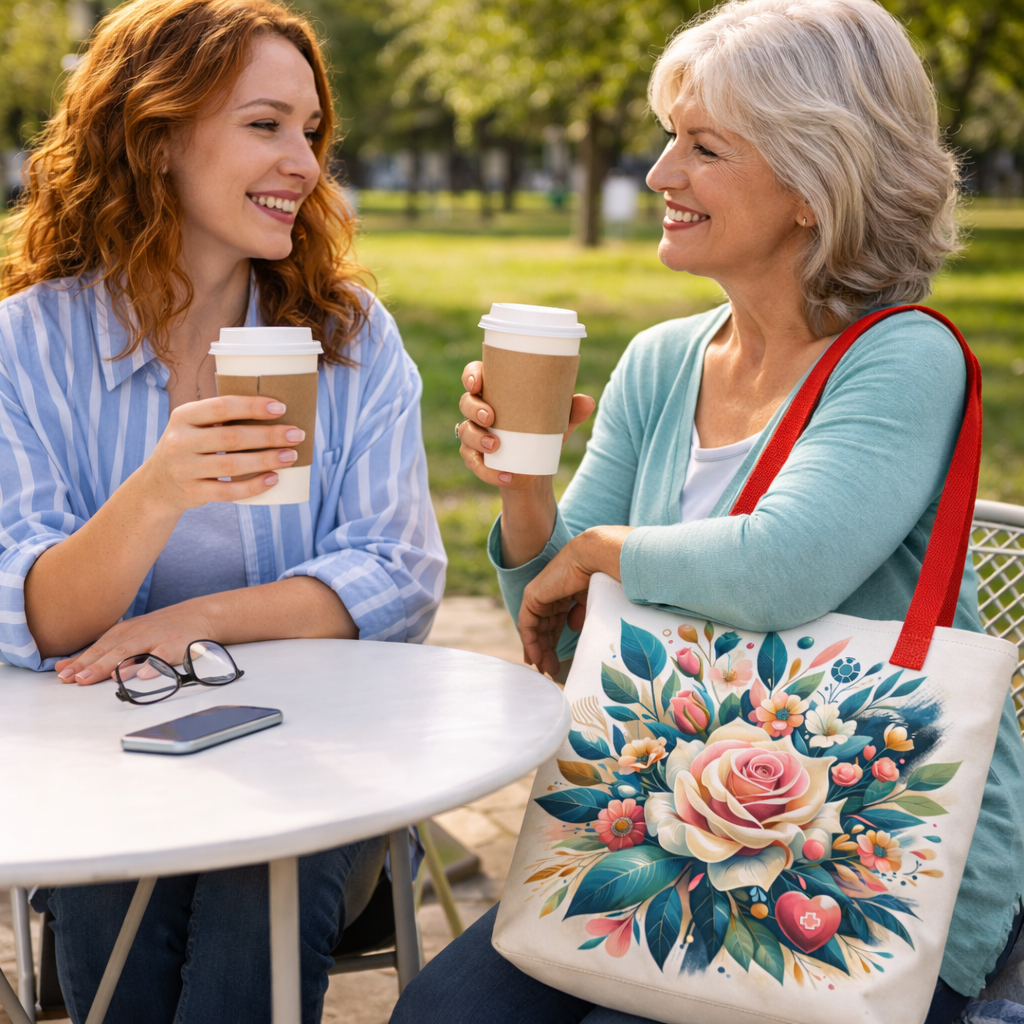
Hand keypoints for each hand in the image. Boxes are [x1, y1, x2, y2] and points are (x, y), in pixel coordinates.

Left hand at [55, 600, 217, 684]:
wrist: (199, 615)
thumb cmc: (160, 629)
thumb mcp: (128, 636)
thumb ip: (98, 653)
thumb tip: (62, 668)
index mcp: (124, 632)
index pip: (98, 648)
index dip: (80, 661)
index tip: (62, 675)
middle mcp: (137, 633)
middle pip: (111, 650)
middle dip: (91, 664)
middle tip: (73, 679)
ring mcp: (156, 639)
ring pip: (132, 652)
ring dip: (113, 665)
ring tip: (99, 677)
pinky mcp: (176, 646)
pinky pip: (163, 657)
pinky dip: (152, 666)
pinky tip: (142, 677)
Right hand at [136, 396, 306, 511]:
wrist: (156, 485)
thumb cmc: (189, 447)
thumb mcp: (192, 426)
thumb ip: (220, 418)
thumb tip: (275, 411)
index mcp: (183, 416)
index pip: (222, 406)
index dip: (253, 406)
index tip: (281, 408)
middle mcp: (180, 441)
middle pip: (232, 437)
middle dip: (270, 436)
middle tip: (297, 435)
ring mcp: (184, 469)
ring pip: (232, 464)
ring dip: (267, 460)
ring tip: (291, 456)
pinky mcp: (193, 492)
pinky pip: (228, 491)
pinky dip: (254, 486)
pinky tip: (274, 479)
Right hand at [456, 360, 594, 487]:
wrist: (535, 470)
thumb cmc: (542, 433)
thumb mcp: (558, 422)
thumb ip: (572, 411)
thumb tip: (588, 401)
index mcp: (495, 392)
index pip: (475, 376)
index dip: (471, 375)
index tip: (477, 382)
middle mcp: (479, 411)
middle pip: (466, 402)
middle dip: (474, 408)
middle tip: (490, 418)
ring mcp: (474, 435)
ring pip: (465, 432)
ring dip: (477, 439)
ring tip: (495, 447)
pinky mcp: (475, 459)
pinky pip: (473, 462)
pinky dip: (487, 471)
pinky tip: (504, 476)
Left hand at [518, 526, 632, 676]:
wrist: (593, 559)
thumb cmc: (599, 576)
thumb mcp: (590, 601)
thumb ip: (581, 614)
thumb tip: (575, 627)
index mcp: (563, 595)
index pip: (554, 623)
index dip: (554, 642)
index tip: (556, 663)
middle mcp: (549, 596)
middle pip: (544, 629)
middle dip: (547, 651)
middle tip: (551, 671)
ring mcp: (539, 596)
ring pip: (535, 629)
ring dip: (539, 651)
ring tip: (545, 669)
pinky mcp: (532, 597)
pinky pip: (527, 625)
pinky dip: (530, 642)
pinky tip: (536, 657)